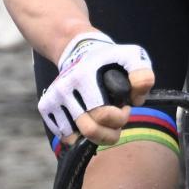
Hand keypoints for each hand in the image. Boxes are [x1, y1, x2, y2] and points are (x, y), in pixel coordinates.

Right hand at [37, 31, 154, 144]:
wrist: (78, 50)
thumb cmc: (109, 58)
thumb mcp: (132, 56)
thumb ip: (142, 75)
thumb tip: (136, 99)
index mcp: (84, 77)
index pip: (103, 114)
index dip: (120, 117)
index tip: (125, 107)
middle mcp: (64, 88)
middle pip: (89, 130)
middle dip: (109, 131)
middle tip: (116, 119)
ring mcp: (53, 99)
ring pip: (75, 138)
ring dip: (95, 135)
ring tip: (103, 120)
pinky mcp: (46, 108)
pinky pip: (65, 136)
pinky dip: (80, 136)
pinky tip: (89, 121)